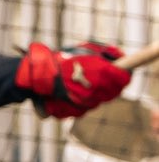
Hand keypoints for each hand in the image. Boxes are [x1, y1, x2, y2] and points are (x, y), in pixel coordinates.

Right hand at [15, 41, 130, 118]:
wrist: (36, 75)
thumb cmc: (62, 59)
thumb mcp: (86, 49)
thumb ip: (106, 53)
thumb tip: (120, 58)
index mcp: (101, 72)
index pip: (124, 78)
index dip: (124, 75)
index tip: (122, 72)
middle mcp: (95, 90)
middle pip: (112, 92)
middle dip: (108, 85)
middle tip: (98, 77)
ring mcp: (84, 103)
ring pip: (98, 101)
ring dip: (93, 94)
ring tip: (80, 84)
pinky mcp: (72, 112)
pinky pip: (82, 109)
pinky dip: (79, 102)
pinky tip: (70, 93)